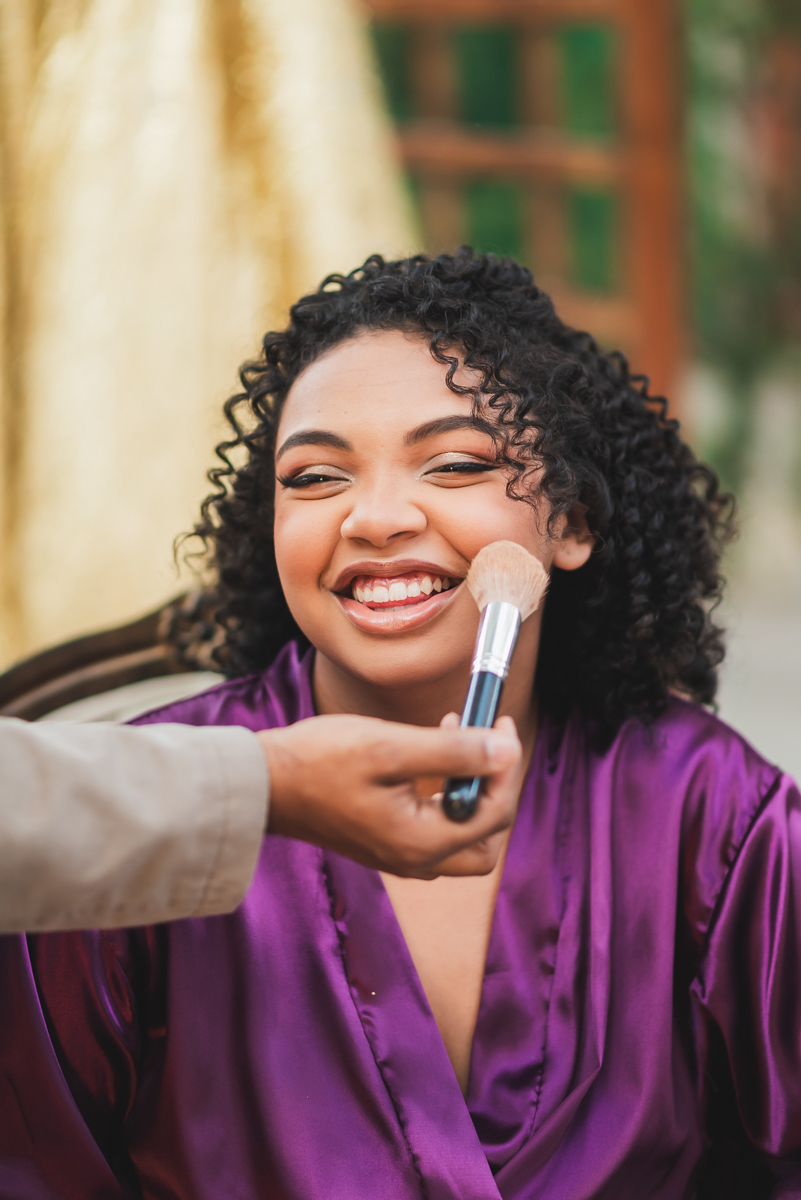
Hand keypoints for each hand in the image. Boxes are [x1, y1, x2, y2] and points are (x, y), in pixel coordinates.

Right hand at [257, 714, 521, 878]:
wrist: (261, 784)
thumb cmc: (319, 762)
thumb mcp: (391, 747)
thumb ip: (453, 751)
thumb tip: (507, 750)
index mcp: (421, 843)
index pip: (495, 812)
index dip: (507, 765)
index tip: (501, 721)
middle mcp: (414, 859)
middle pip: (486, 839)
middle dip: (496, 788)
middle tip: (488, 741)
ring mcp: (396, 854)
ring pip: (462, 835)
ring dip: (470, 788)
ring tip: (454, 735)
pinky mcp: (382, 841)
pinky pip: (433, 827)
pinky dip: (444, 793)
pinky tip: (427, 753)